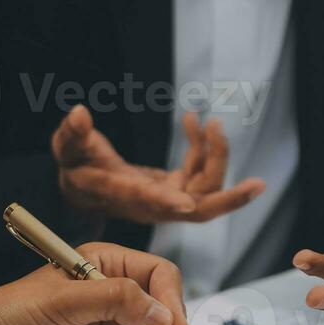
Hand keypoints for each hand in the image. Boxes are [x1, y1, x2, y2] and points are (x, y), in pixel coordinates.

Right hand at [53, 104, 264, 223]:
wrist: (84, 188)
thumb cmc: (74, 167)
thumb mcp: (66, 150)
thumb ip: (71, 134)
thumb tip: (79, 113)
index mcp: (125, 195)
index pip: (150, 202)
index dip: (169, 203)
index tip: (187, 204)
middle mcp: (152, 203)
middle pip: (198, 211)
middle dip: (228, 200)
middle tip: (257, 185)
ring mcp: (167, 198)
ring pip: (205, 187)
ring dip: (216, 155)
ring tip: (210, 122)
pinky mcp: (174, 189)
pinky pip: (199, 171)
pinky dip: (203, 147)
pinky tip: (194, 121)